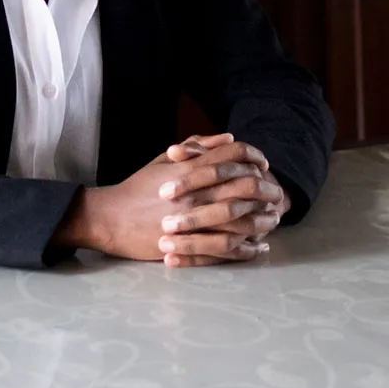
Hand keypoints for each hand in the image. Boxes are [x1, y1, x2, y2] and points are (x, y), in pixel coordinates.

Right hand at [55, 132, 286, 266]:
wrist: (111, 218)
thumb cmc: (138, 187)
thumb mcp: (164, 160)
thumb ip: (196, 146)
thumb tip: (228, 138)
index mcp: (190, 168)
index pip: (233, 156)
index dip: (254, 157)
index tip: (264, 165)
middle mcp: (195, 191)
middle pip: (244, 185)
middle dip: (266, 189)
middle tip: (277, 193)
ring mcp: (193, 220)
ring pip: (241, 218)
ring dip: (262, 219)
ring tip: (273, 220)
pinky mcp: (190, 245)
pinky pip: (227, 248)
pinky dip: (247, 248)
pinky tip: (258, 246)